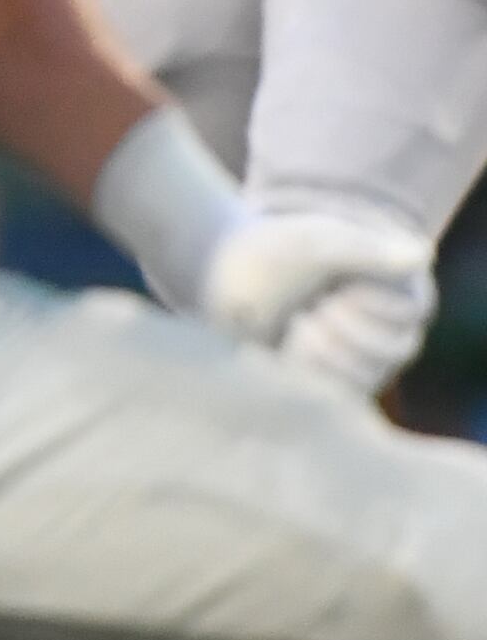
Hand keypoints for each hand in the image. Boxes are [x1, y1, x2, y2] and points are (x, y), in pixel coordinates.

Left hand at [205, 209, 436, 392]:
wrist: (218, 276)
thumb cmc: (270, 251)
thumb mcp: (314, 243)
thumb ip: (364, 251)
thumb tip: (421, 254)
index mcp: (396, 287)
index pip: (409, 312)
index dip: (365, 301)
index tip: (332, 284)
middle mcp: (390, 325)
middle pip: (394, 351)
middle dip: (341, 328)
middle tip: (309, 305)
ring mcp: (364, 358)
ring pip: (367, 377)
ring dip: (324, 350)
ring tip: (297, 323)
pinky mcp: (334, 383)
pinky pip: (338, 397)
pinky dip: (309, 372)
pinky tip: (287, 346)